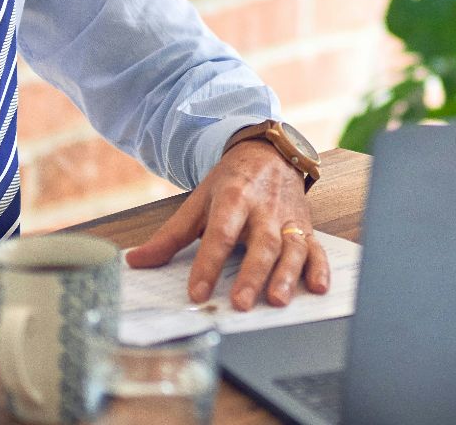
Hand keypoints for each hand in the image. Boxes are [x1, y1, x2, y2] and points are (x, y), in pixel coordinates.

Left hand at [125, 139, 328, 309]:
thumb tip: (136, 261)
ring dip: (287, 274)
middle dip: (252, 274)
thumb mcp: (199, 202)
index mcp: (234, 198)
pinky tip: (318, 288)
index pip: (220, 233)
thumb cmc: (232, 182)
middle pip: (261, 243)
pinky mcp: (306, 227)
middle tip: (240, 302)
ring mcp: (288, 219)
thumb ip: (170, 236)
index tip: (197, 292)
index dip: (208, 264)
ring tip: (277, 300)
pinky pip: (316, 248)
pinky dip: (320, 268)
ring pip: (292, 247)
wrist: (270, 153)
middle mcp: (265, 208)